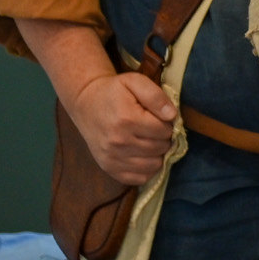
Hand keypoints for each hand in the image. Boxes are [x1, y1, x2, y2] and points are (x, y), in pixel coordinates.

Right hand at [68, 71, 175, 185]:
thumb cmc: (114, 91)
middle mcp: (118, 142)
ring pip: (153, 165)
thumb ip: (156, 96)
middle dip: (164, 138)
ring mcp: (111, 158)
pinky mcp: (108, 168)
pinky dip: (147, 169)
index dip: (168, 124)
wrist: (85, 103)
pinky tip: (144, 155)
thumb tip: (172, 116)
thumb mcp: (135, 81)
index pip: (164, 131)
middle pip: (160, 148)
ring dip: (158, 154)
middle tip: (155, 129)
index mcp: (126, 120)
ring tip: (150, 140)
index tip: (160, 118)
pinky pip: (139, 178)